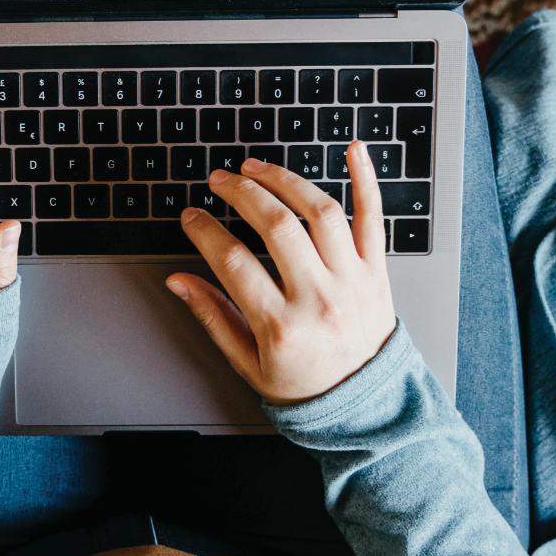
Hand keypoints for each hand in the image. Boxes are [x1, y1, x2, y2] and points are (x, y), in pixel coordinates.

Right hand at [166, 142, 395, 405]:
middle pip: (277, 226)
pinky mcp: (376, 271)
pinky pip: (374, 218)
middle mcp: (319, 298)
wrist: (365, 405)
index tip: (191, 217)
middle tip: (220, 181)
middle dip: (241, 194)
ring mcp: (352, 281)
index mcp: (282, 326)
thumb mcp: (247, 363)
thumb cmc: (304, 385)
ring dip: (286, 180)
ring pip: (320, 212)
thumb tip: (179, 281)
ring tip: (257, 168)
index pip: (233, 262)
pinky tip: (354, 149)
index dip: (205, 232)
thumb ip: (213, 317)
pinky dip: (367, 180)